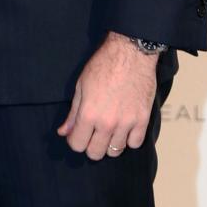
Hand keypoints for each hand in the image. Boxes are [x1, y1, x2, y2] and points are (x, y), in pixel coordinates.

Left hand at [57, 32, 157, 161]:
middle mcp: (107, 123)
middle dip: (91, 146)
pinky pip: (136, 143)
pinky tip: (125, 129)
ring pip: (115, 151)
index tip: (78, 134)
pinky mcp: (143, 119)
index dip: (75, 140)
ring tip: (110, 131)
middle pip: (95, 153)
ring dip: (110, 144)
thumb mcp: (80, 87)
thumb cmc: (103, 65)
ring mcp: (127, 123)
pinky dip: (130, 140)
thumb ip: (73, 114)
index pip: (77, 145)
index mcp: (88, 114)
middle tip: (93, 135)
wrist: (131, 53)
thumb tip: (64, 132)